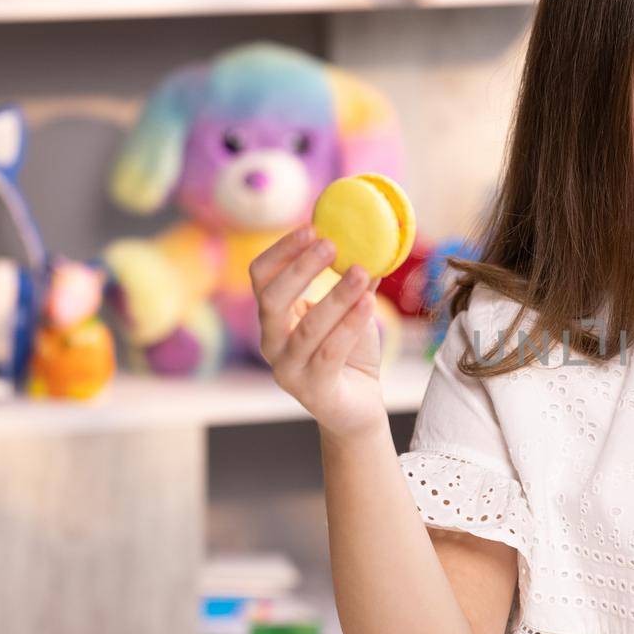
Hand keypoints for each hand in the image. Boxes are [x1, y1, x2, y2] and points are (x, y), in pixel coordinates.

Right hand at [250, 225, 384, 438]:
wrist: (358, 406)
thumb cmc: (349, 354)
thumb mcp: (349, 312)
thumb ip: (353, 282)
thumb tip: (372, 242)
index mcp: (274, 319)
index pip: (261, 277)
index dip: (282, 251)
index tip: (312, 227)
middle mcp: (272, 343)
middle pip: (271, 299)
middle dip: (300, 268)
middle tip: (330, 244)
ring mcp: (288, 370)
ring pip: (307, 328)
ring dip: (335, 296)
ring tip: (361, 271)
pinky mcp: (313, 391)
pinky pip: (329, 353)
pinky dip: (350, 326)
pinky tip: (368, 303)